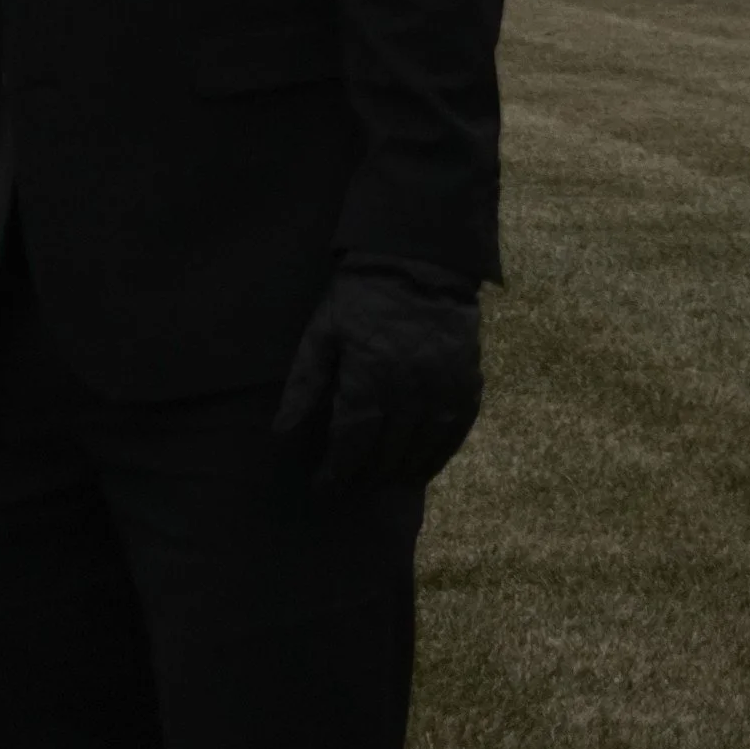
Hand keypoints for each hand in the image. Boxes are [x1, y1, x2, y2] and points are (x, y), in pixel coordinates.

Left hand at [273, 260, 481, 491]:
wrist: (419, 260)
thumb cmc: (362, 296)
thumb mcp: (323, 330)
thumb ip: (305, 382)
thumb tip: (281, 431)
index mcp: (369, 378)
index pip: (351, 443)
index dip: (336, 472)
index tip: (324, 488)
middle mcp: (408, 393)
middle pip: (386, 453)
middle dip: (366, 475)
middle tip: (352, 486)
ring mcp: (443, 390)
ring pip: (422, 450)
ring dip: (401, 472)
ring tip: (384, 483)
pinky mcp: (468, 384)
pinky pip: (456, 433)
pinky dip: (439, 456)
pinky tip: (424, 467)